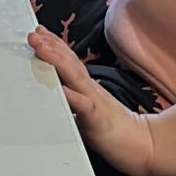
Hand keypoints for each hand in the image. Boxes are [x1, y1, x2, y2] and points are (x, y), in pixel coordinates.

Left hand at [28, 25, 153, 175]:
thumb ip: (72, 93)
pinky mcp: (98, 120)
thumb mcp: (86, 105)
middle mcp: (89, 88)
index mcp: (85, 85)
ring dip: (57, 60)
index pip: (69, 60)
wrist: (143, 145)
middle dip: (50, 45)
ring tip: (40, 47)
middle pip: (69, 62)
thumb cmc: (110, 126)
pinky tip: (63, 90)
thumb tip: (54, 86)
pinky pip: (85, 107)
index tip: (38, 30)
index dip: (53, 43)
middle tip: (33, 33)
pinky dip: (73, 96)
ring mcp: (95, 102)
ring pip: (75, 77)